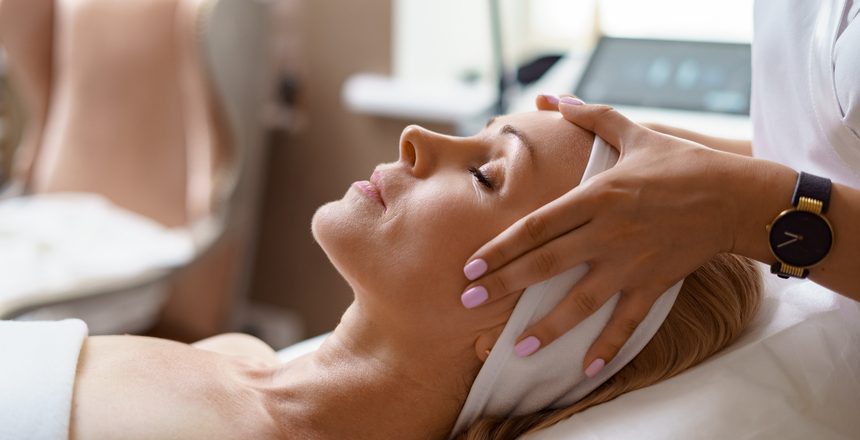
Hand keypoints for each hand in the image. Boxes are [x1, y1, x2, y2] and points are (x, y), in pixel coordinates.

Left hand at [461, 96, 740, 375]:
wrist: (735, 195)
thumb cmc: (681, 162)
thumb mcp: (634, 133)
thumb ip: (591, 116)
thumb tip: (554, 100)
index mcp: (596, 196)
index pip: (537, 226)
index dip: (502, 247)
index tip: (471, 265)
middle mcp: (607, 232)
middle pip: (546, 263)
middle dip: (504, 284)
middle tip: (469, 302)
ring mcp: (630, 262)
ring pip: (581, 300)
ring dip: (548, 325)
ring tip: (518, 346)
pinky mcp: (654, 284)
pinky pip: (627, 320)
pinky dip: (608, 345)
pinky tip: (586, 369)